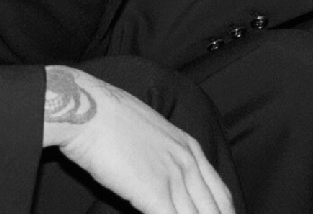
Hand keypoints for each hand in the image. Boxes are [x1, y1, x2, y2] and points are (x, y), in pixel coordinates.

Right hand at [43, 66, 234, 213]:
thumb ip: (161, 153)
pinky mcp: (154, 193)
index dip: (224, 213)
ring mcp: (173, 178)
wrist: (88, 109)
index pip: (219, 192)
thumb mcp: (148, 130)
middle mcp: (187, 163)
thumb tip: (156, 171)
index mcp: (189, 147)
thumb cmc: (107, 116)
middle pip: (215, 209)